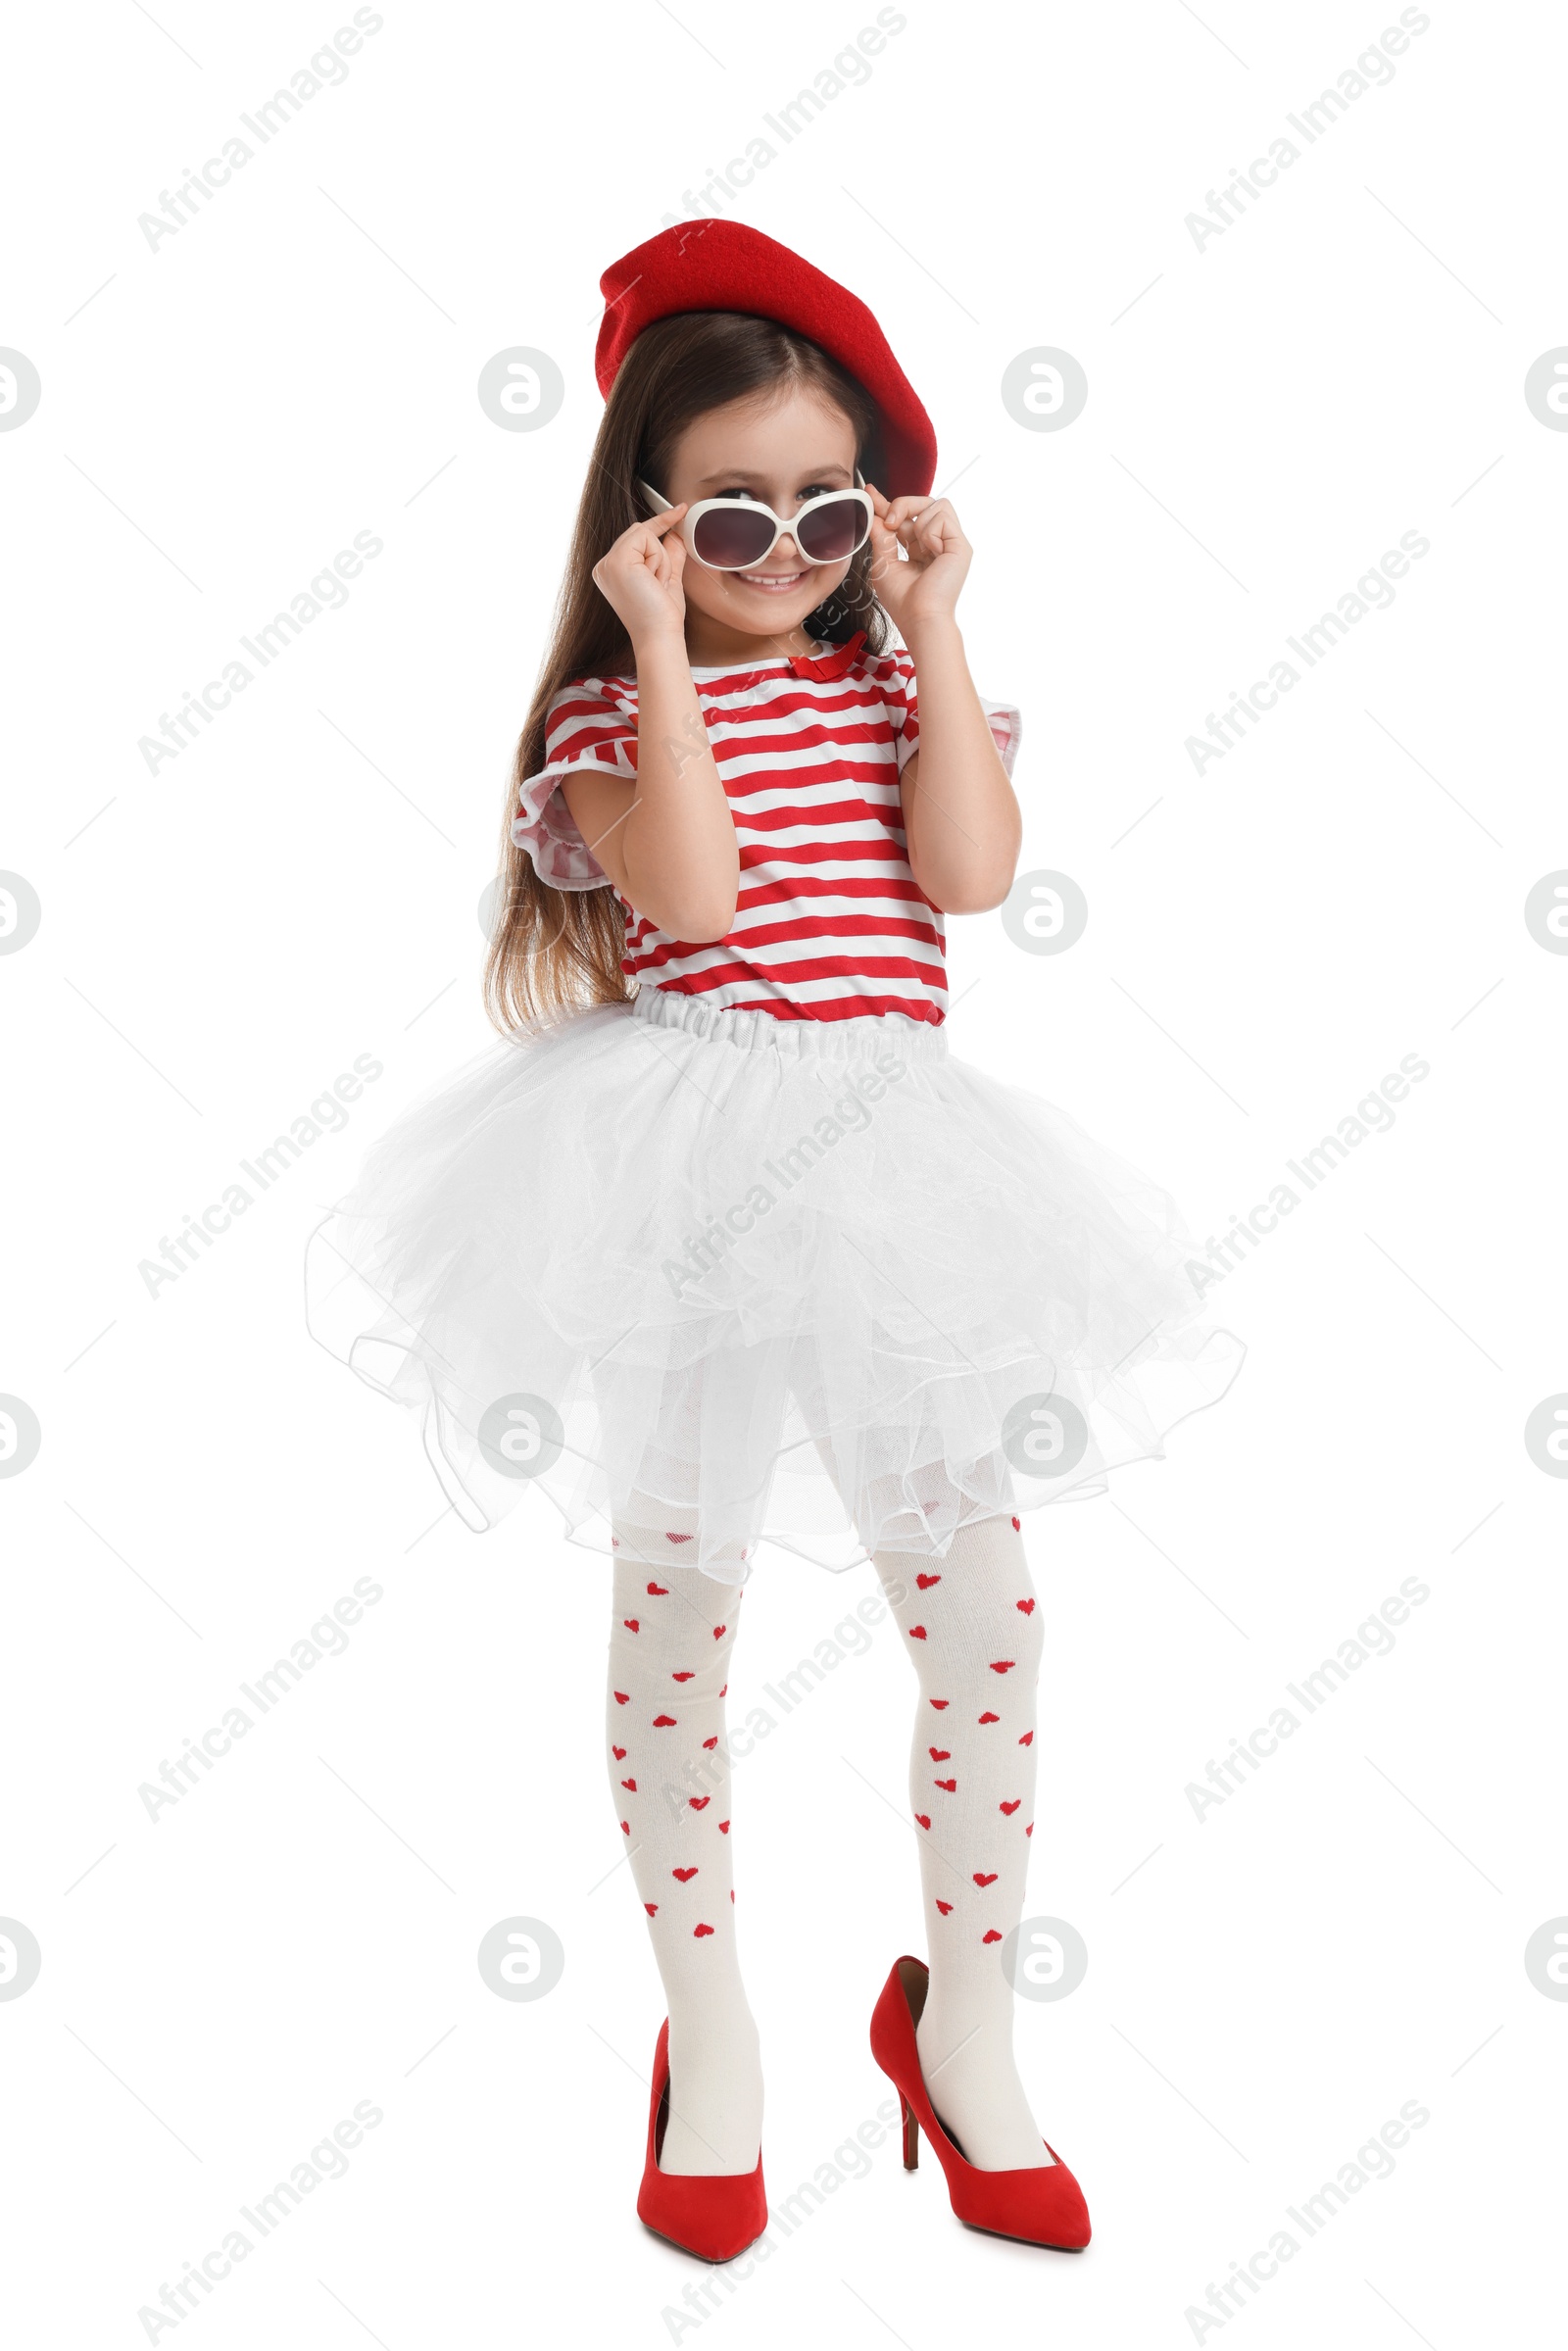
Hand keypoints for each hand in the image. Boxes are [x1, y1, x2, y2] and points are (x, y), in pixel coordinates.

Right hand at [591, 506, 688, 645]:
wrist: (659, 636)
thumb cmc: (662, 616)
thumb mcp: (668, 578)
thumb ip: (670, 554)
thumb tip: (676, 532)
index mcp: (612, 571)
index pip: (636, 537)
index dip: (660, 522)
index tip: (680, 509)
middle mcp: (604, 566)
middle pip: (640, 532)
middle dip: (660, 555)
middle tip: (658, 585)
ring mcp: (607, 563)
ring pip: (645, 534)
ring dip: (660, 560)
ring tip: (654, 586)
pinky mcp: (616, 562)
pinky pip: (646, 539)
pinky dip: (658, 560)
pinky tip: (652, 581)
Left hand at [865, 485, 970, 633]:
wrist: (920, 618)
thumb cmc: (903, 601)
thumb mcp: (884, 563)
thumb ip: (881, 536)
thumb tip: (875, 511)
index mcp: (921, 548)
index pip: (907, 517)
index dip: (889, 504)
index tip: (870, 492)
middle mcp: (938, 543)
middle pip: (923, 502)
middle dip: (901, 505)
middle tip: (890, 523)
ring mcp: (951, 543)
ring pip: (935, 504)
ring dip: (917, 522)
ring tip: (916, 548)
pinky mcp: (961, 544)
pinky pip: (942, 515)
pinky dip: (929, 530)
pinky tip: (930, 551)